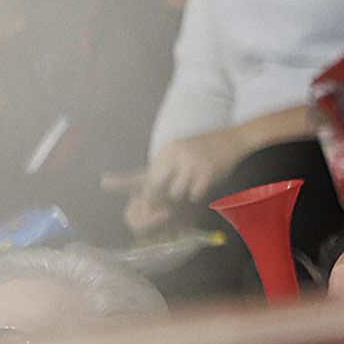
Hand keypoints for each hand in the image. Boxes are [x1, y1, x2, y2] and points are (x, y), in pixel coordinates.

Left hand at [103, 124, 247, 232]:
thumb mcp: (184, 153)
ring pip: (177, 193)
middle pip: (157, 186)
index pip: (147, 173)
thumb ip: (168, 169)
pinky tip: (207, 181)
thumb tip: (149, 193)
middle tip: (168, 204)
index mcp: (169, 149)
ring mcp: (191, 162)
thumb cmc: (209, 149)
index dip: (129, 183)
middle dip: (161, 198)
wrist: (237, 139)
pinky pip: (194, 194)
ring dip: (185, 194)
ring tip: (196, 182)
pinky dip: (199, 193)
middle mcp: (176, 153)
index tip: (106, 183)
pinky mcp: (206, 171)